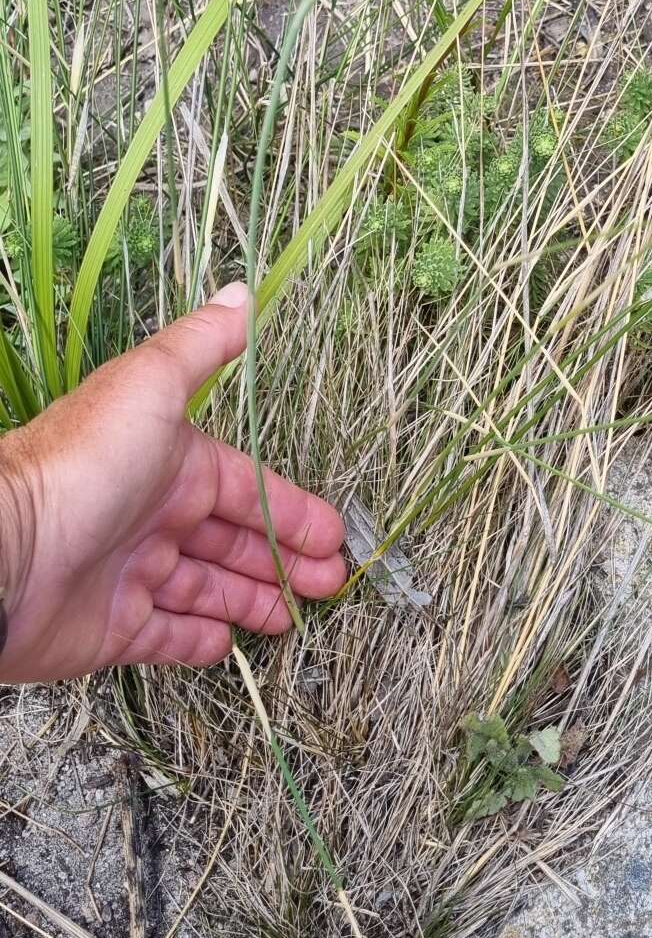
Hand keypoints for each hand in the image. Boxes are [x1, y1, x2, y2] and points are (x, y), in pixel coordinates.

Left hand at [0, 284, 345, 683]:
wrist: (6, 550)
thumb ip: (202, 345)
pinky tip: (230, 644)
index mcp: (169, 463)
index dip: (292, 512)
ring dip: (252, 599)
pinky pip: (167, 636)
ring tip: (293, 616)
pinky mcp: (112, 628)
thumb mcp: (149, 384)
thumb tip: (242, 293)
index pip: (246, 487)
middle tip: (329, 584)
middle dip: (283, 561)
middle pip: (233, 541)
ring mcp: (132, 573)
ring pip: (207, 590)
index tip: (333, 537)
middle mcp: (153, 516)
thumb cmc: (82, 463)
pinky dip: (199, 640)